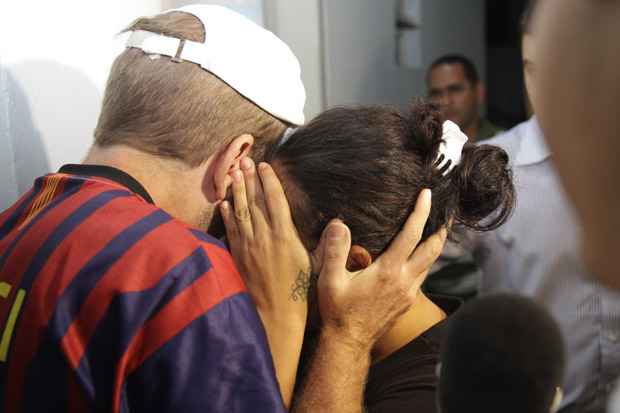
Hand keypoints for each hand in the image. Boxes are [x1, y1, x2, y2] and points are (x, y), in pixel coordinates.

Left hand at [220, 157, 310, 406]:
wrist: (275, 314)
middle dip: (249, 178)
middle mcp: (264, 236)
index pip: (275, 200)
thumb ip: (324, 243)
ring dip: (236, 191)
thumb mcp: (316, 264)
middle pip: (254, 200)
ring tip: (233, 172)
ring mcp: (248, 245)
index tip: (265, 166)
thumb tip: (338, 224)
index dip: (269, 181)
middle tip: (244, 160)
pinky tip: (223, 203)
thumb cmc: (299, 291)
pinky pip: (230, 230)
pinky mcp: (237, 256)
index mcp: (285, 236)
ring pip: (240, 211)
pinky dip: (226, 215)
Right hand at [316, 189, 446, 350]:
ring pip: (430, 263)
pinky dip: (425, 259)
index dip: (421, 212)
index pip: (411, 235)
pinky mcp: (407, 302)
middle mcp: (404, 281)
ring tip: (435, 228)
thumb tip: (339, 223)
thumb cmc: (338, 311)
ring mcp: (409, 293)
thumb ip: (334, 250)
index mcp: (388, 271)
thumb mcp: (330, 279)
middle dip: (441, 227)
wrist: (348, 342)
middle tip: (446, 210)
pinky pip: (422, 275)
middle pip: (433, 249)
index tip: (427, 194)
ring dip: (435, 244)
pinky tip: (417, 255)